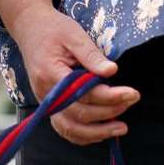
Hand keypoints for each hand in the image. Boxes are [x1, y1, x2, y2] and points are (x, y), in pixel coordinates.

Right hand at [2, 0, 138, 145]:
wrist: (31, 29)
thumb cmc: (54, 29)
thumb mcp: (74, 35)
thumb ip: (91, 55)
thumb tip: (112, 71)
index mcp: (50, 73)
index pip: (84, 93)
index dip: (110, 96)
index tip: (132, 93)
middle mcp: (46, 93)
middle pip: (79, 113)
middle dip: (109, 112)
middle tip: (132, 100)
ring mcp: (45, 102)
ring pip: (70, 129)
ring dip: (97, 132)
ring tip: (121, 128)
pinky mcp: (49, 106)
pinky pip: (65, 128)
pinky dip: (83, 135)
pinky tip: (102, 132)